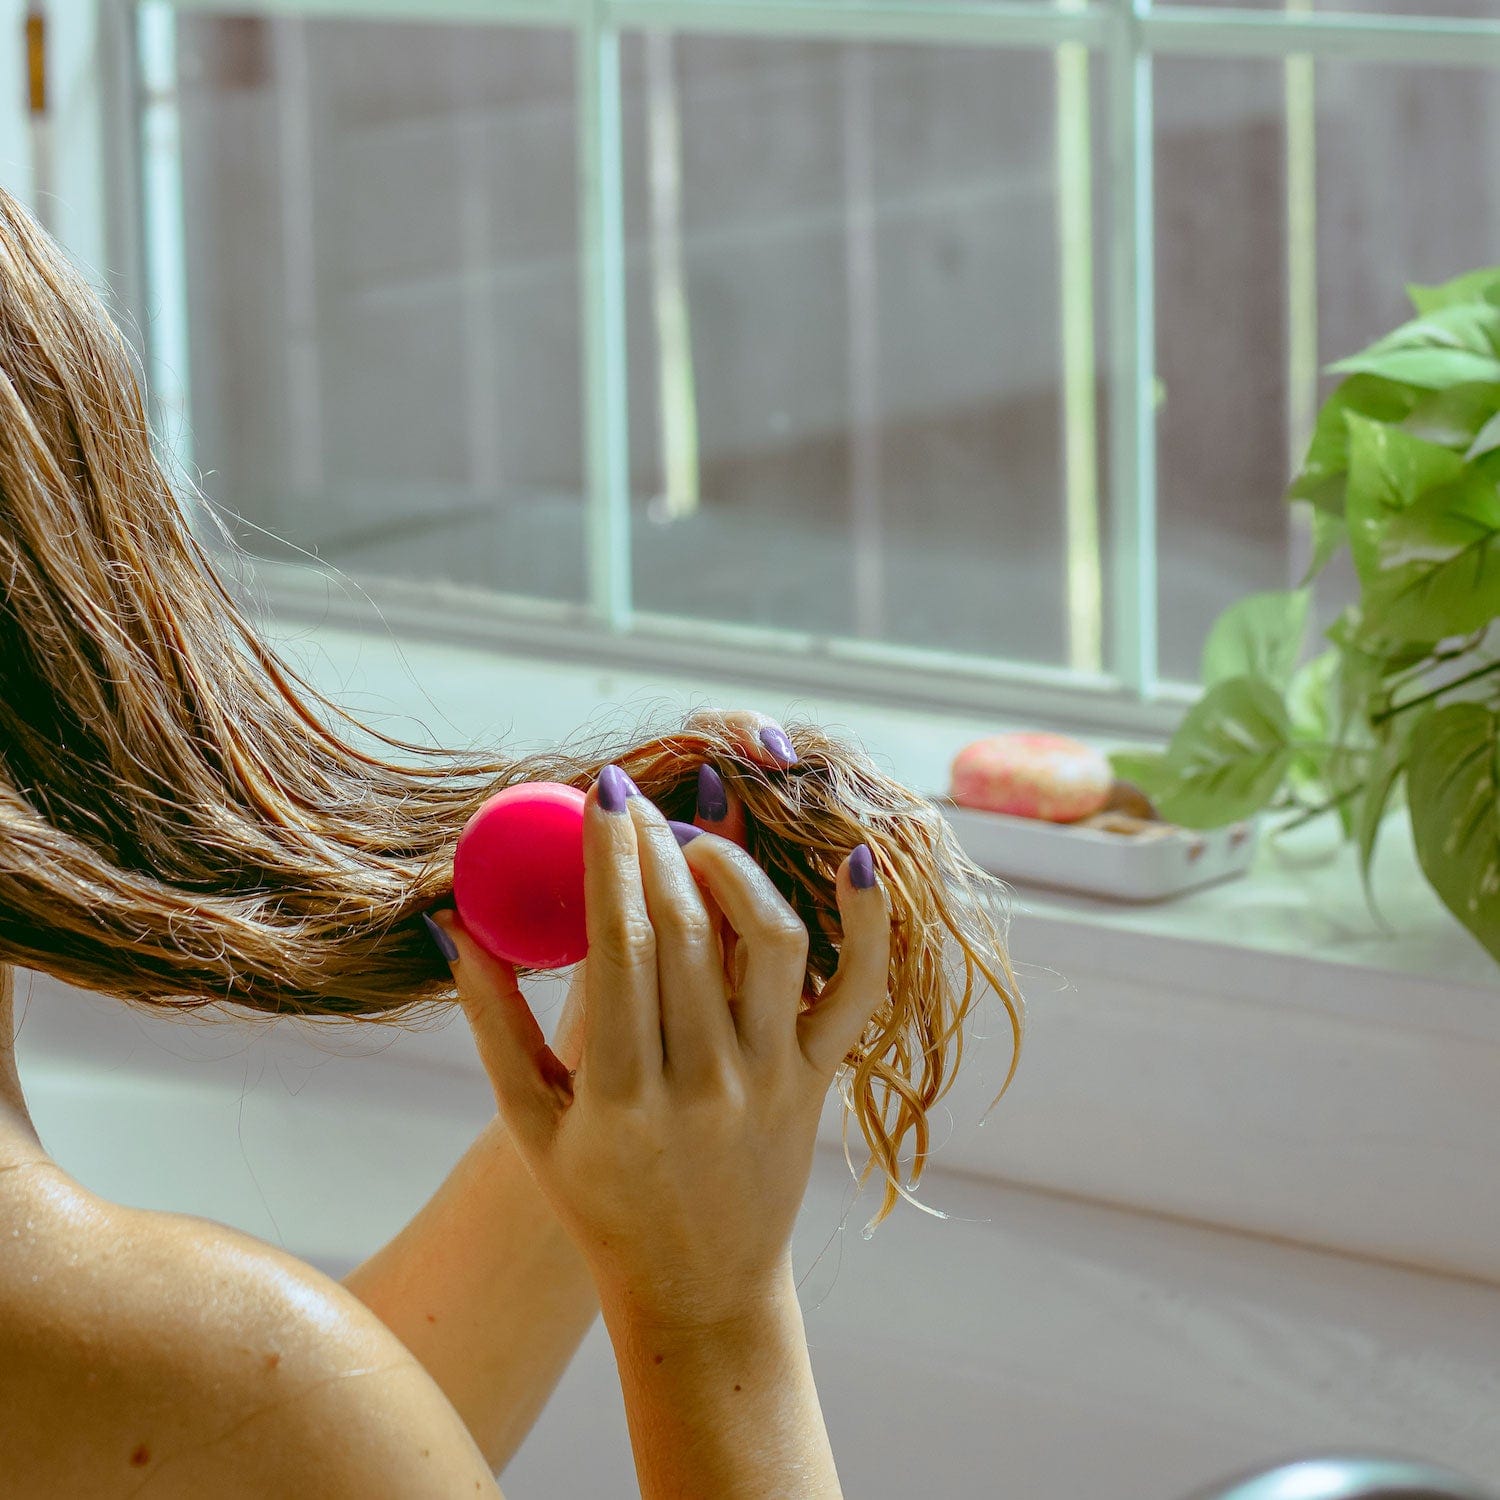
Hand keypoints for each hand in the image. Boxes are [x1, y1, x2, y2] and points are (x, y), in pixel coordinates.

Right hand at [428, 768, 890, 1329]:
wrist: (696, 1289)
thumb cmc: (600, 1200)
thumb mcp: (528, 1122)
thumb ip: (491, 1019)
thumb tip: (454, 922)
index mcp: (621, 1094)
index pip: (620, 945)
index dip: (611, 858)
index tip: (603, 794)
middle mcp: (702, 1083)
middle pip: (689, 931)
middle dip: (659, 846)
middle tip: (637, 804)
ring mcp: (771, 1081)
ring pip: (771, 943)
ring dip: (737, 871)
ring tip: (698, 843)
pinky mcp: (819, 1081)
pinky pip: (857, 992)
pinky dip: (866, 923)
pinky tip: (854, 860)